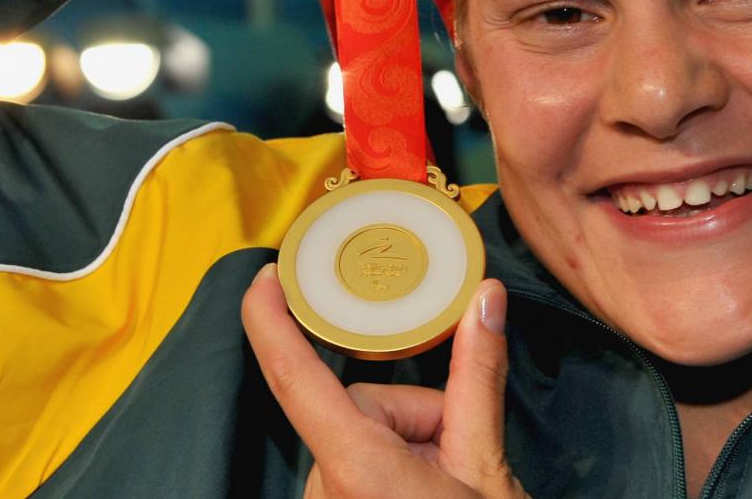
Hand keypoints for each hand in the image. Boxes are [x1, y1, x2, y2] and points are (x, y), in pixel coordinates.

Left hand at [242, 266, 529, 498]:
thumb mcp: (486, 463)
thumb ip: (478, 376)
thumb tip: (484, 298)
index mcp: (356, 464)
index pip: (296, 379)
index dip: (271, 321)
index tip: (265, 275)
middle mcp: (327, 484)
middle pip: (362, 403)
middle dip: (415, 412)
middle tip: (458, 453)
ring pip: (365, 431)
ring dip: (410, 439)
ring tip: (448, 480)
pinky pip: (360, 458)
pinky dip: (396, 460)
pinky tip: (429, 489)